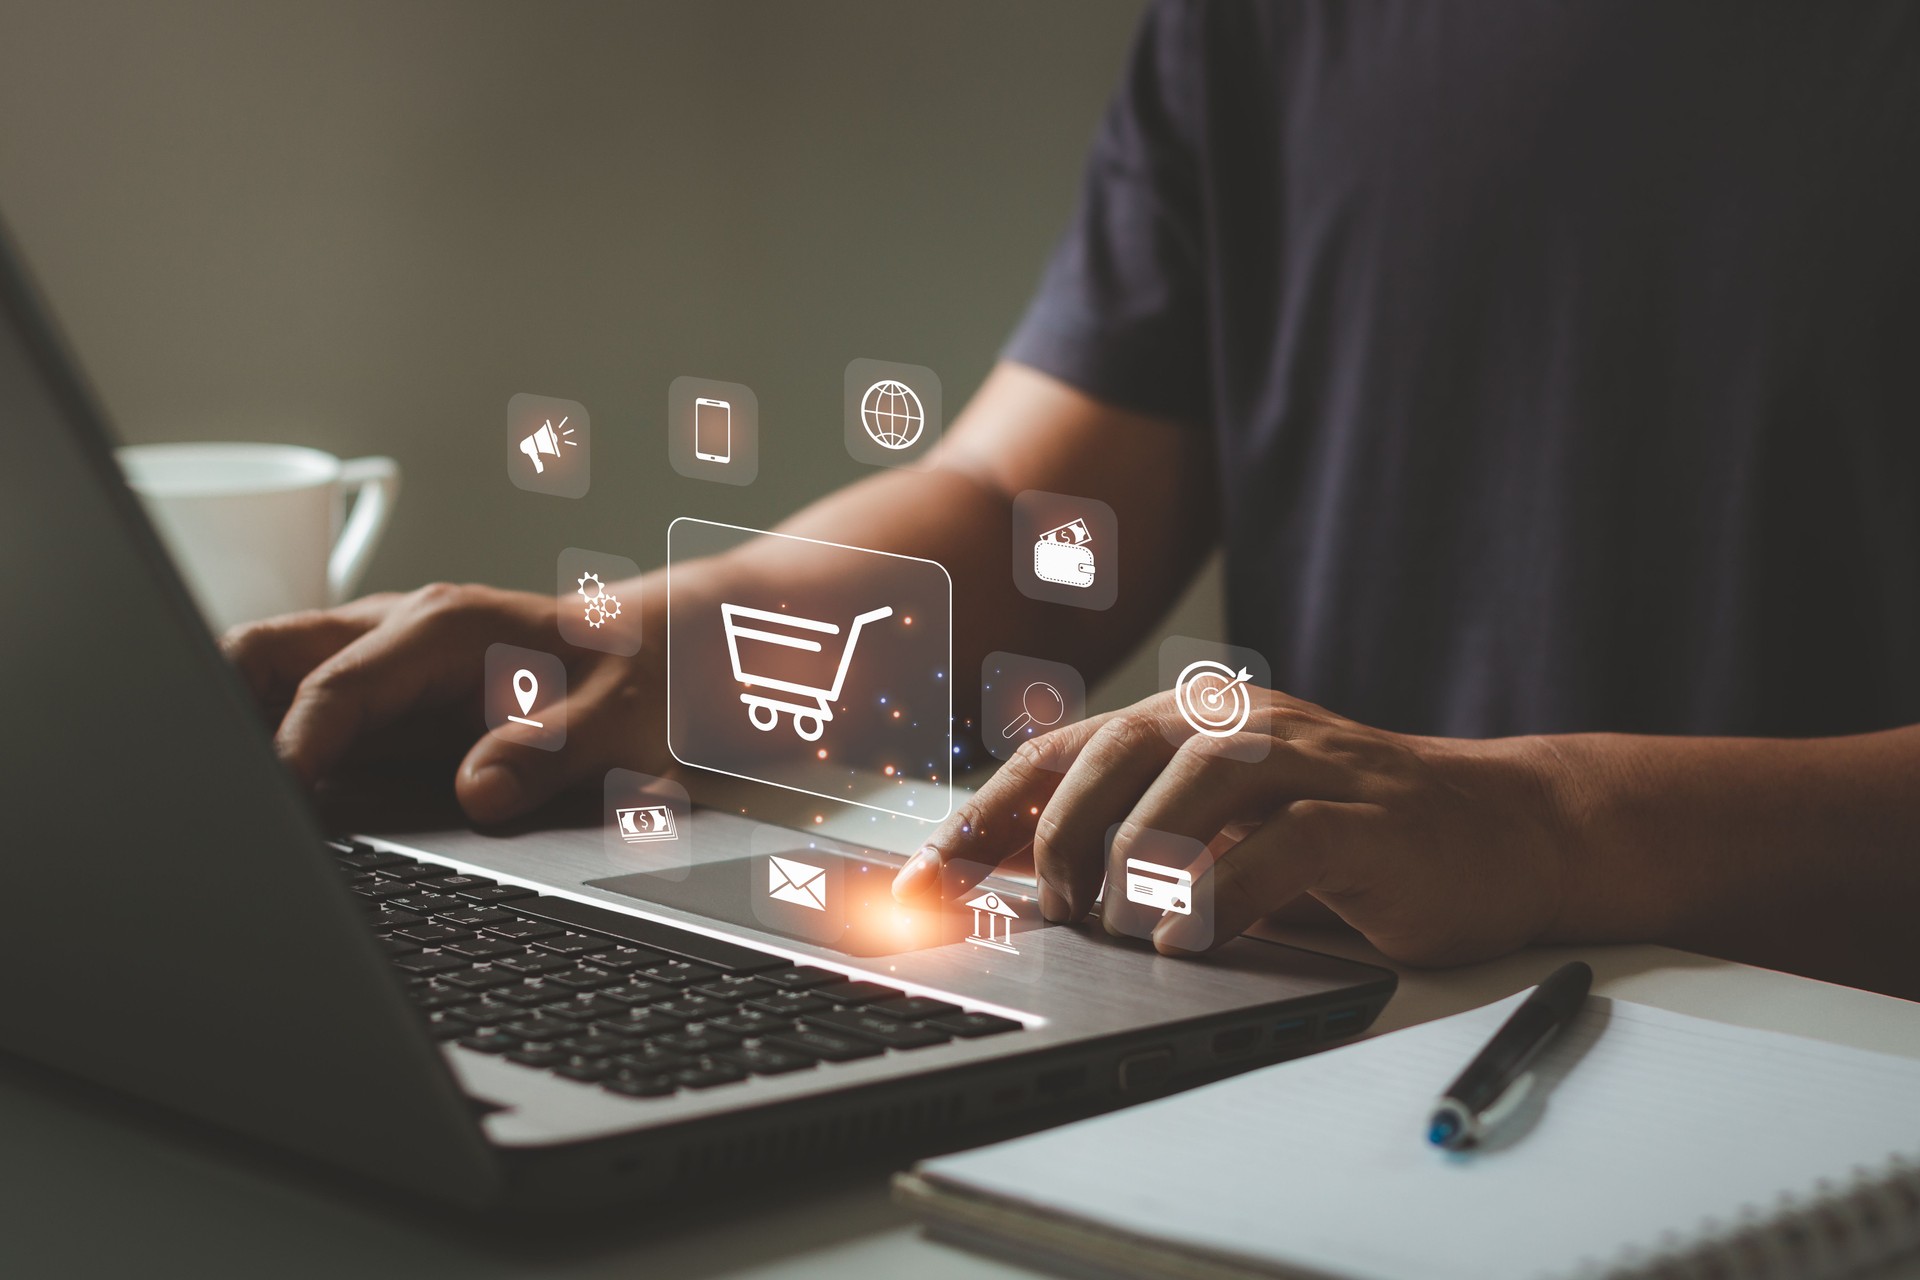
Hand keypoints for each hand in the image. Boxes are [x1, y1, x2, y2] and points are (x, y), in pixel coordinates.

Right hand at [222, 582, 664, 823]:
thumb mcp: (616, 719)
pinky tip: (282, 805)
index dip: (294, 748)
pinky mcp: (384, 697)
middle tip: (227, 794)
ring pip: (269, 680)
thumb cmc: (639, 678)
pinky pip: (304, 713)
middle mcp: (397, 633)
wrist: (663, 655)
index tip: (282, 801)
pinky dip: (277, 749)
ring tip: (241, 808)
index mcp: (442, 628)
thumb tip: (478, 791)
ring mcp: (382, 662)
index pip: (331, 685)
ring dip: (243, 733)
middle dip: (223, 713)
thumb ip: (547, 752)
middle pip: (261, 655)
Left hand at [893, 686, 1574, 965]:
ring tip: (1119, 930)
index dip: (986, 815)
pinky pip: (1279, 847)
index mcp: (1192, 723)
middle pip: (1116, 754)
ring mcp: (1307, 764)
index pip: (1062, 752)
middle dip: (1060, 837)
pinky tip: (1192, 943)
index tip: (924, 882)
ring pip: (1193, 787)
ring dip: (1138, 864)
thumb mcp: (1223, 832)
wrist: (1500, 829)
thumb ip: (1131, 841)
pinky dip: (1224, 896)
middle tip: (1053, 913)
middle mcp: (1240, 726)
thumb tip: (1017, 882)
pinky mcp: (1365, 820)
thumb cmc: (1344, 834)